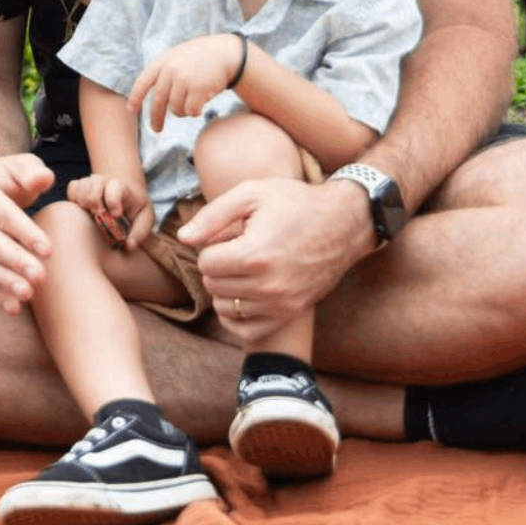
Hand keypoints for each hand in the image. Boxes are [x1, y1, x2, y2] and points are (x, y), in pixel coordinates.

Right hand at [0, 153, 55, 315]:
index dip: (25, 232)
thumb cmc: (11, 177)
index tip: (49, 250)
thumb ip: (33, 171)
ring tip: (29, 294)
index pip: (2, 213)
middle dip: (17, 261)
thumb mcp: (22, 166)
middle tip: (41, 277)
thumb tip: (43, 178)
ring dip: (7, 282)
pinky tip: (14, 309)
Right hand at [65, 172, 154, 252]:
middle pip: (94, 188)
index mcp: (123, 186)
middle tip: (103, 220)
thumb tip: (128, 246)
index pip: (115, 186)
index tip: (116, 215)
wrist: (125, 194)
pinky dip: (75, 200)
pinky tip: (85, 211)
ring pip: (81, 187)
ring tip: (94, 216)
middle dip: (97, 208)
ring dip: (85, 205)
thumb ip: (140, 232)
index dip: (113, 200)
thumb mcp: (146, 219)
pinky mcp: (80, 185)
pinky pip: (72, 188)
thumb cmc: (135, 208)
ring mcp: (91, 181)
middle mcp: (105, 180)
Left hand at [129, 33, 245, 132]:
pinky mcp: (198, 89)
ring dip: (183, 111)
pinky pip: (191, 111)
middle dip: (156, 118)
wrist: (226, 52)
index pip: (143, 82)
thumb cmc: (201, 58)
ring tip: (192, 101)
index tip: (130, 110)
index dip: (135, 97)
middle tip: (156, 129)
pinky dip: (195, 112)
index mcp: (162, 62)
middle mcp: (170, 70)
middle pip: (158, 102)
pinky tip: (202, 104)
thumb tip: (154, 100)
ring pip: (176, 109)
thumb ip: (164, 73)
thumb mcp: (177, 57)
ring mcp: (184, 79)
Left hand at [177, 176, 377, 339]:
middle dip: (217, 266)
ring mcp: (282, 304)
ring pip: (225, 308)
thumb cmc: (295, 203)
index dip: (212, 246)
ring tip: (242, 268)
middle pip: (213, 285)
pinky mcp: (291, 314)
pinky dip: (236, 315)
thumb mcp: (251, 194)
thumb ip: (212, 216)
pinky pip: (246, 330)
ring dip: (225, 289)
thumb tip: (183, 238)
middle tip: (237, 248)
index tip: (229, 235)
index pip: (205, 263)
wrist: (343, 223)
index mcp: (255, 254)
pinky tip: (243, 293)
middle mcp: (269, 286)